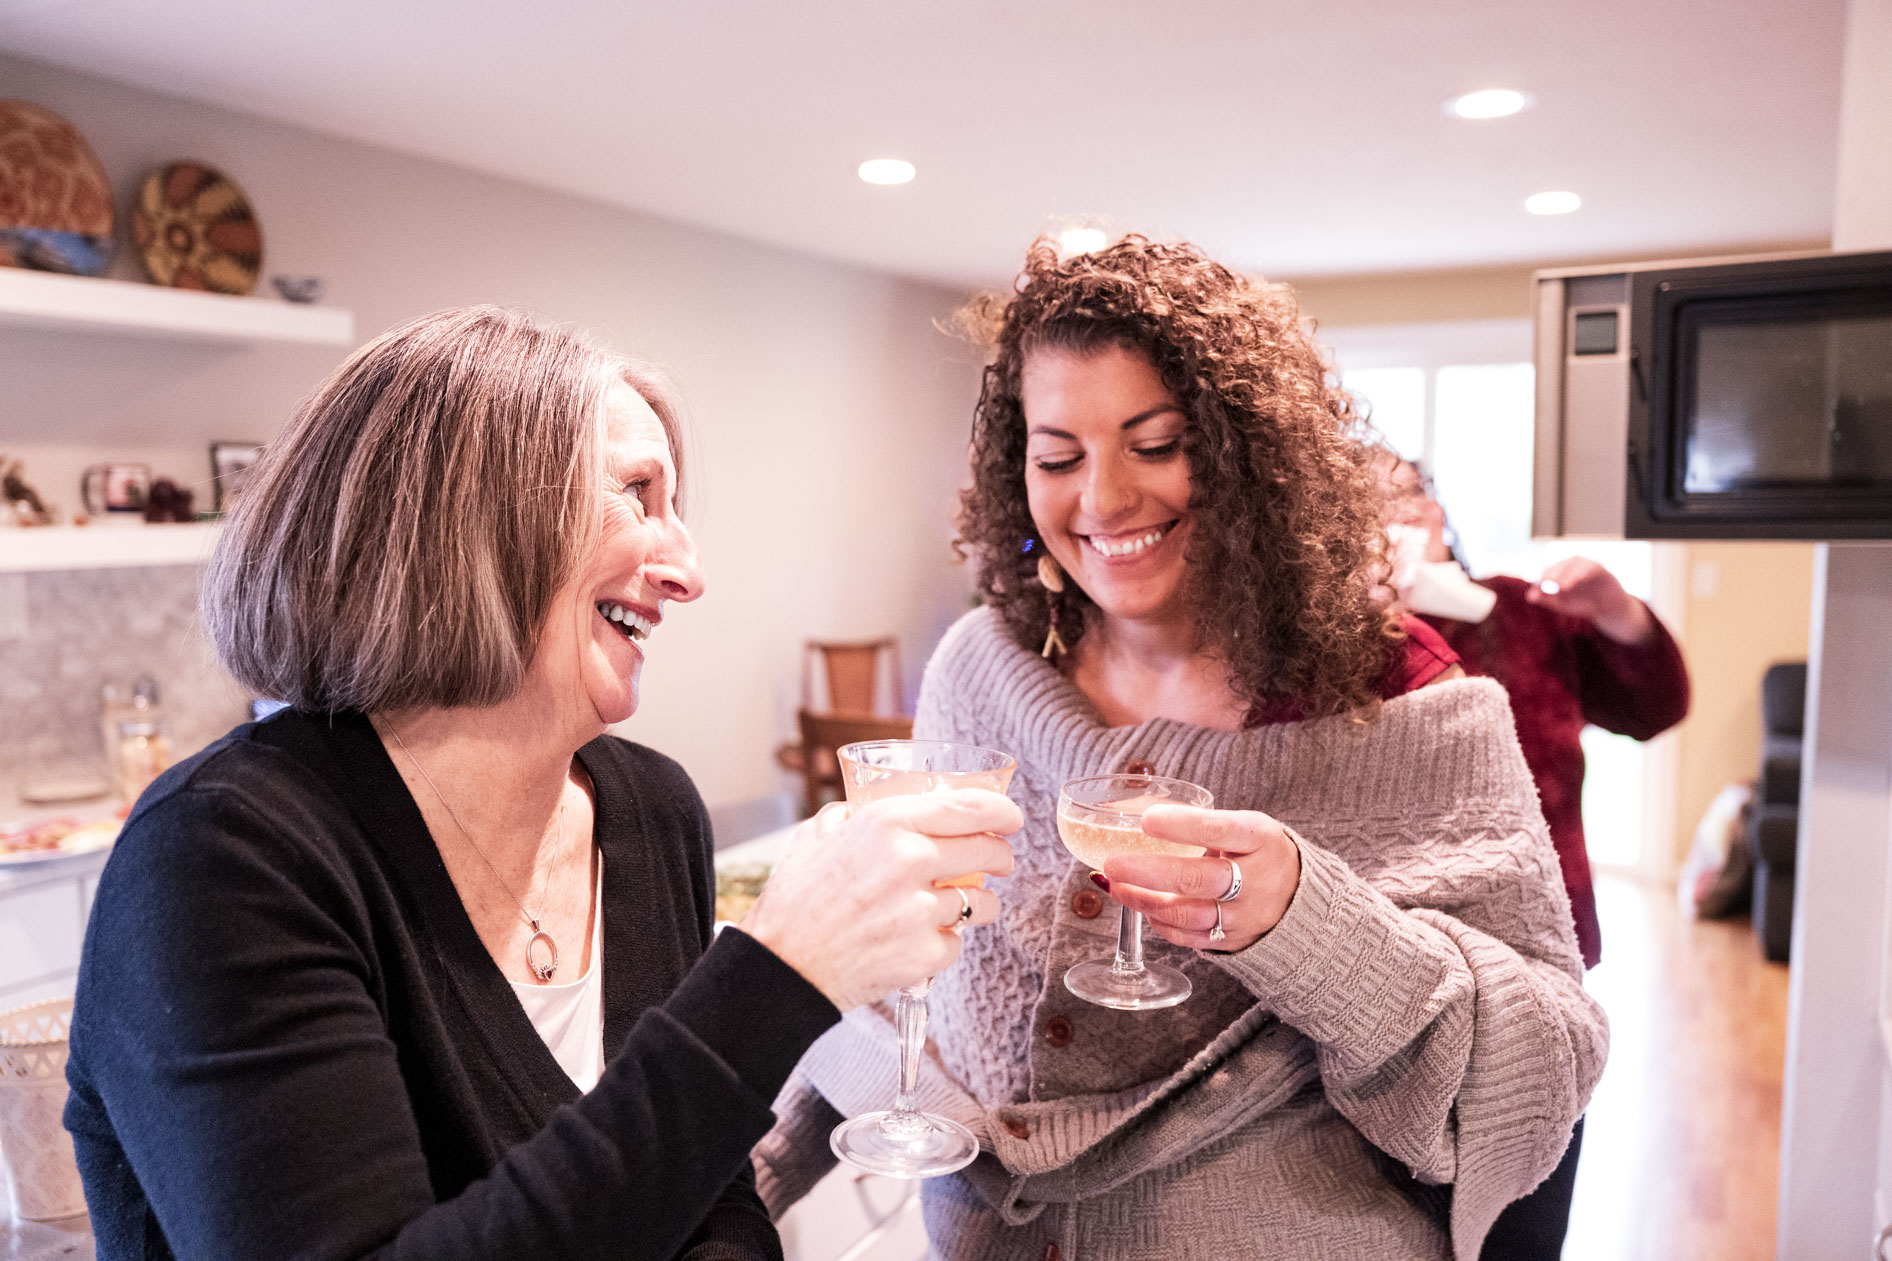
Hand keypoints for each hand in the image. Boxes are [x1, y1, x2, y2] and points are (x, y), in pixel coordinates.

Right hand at [741, 789, 1019, 1009]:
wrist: (781, 968)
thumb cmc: (794, 901)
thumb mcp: (816, 836)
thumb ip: (850, 815)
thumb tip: (868, 805)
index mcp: (886, 823)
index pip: (969, 807)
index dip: (1002, 809)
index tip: (1011, 816)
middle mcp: (910, 861)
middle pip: (987, 851)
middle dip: (1000, 856)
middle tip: (997, 861)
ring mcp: (921, 911)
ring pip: (981, 902)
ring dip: (977, 904)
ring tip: (957, 906)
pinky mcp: (926, 954)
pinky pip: (957, 942)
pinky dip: (945, 942)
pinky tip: (920, 940)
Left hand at [1098, 805, 1300, 953]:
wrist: (1300, 900)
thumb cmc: (1260, 853)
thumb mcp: (1246, 827)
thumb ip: (1202, 824)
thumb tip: (1136, 816)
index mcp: (1259, 839)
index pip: (1221, 830)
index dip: (1183, 826)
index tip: (1147, 819)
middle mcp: (1255, 880)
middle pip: (1200, 878)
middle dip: (1151, 872)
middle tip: (1114, 863)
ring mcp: (1244, 915)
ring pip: (1189, 914)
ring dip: (1145, 900)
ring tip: (1115, 885)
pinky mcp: (1232, 940)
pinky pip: (1190, 937)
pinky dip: (1160, 923)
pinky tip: (1141, 906)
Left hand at [1527, 556, 1653, 643]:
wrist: (1607, 608)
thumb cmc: (1582, 604)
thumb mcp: (1563, 604)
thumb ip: (1547, 599)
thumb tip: (1529, 596)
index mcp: (1561, 572)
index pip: (1548, 571)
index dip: (1542, 579)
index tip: (1536, 589)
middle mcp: (1572, 565)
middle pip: (1560, 565)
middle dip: (1552, 574)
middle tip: (1546, 585)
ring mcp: (1586, 565)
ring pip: (1575, 563)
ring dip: (1567, 573)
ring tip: (1561, 586)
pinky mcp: (1600, 568)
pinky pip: (1591, 567)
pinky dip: (1582, 572)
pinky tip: (1576, 581)